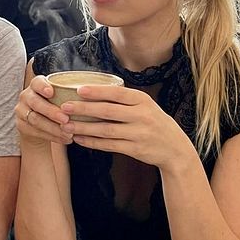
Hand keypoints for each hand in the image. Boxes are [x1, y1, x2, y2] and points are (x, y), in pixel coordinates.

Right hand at [15, 75, 74, 145]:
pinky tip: (65, 139)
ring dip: (53, 128)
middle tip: (66, 119)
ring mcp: (21, 112)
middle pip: (36, 103)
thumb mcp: (59, 97)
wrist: (40, 124)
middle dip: (51, 111)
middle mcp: (26, 96)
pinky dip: (53, 136)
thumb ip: (68, 94)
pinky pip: (36, 132)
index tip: (51, 92)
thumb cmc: (56, 105)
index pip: (36, 82)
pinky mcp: (22, 126)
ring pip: (36, 120)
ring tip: (69, 133)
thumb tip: (92, 94)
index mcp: (35, 85)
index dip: (42, 87)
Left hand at [60, 85, 194, 170]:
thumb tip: (92, 89)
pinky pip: (109, 145)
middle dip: (83, 109)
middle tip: (64, 107)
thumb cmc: (153, 122)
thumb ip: (124, 99)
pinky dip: (92, 142)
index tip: (78, 90)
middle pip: (107, 111)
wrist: (174, 148)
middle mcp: (142, 116)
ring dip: (83, 128)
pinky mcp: (135, 150)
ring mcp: (138, 134)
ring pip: (105, 130)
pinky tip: (79, 139)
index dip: (97, 91)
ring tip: (66, 125)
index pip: (117, 93)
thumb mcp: (145, 105)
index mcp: (143, 100)